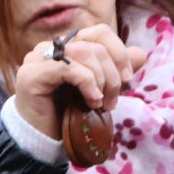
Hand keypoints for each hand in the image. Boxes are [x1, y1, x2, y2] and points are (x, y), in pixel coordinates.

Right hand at [12, 25, 147, 139]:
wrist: (41, 141)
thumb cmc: (67, 115)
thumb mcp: (99, 90)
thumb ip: (116, 71)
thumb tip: (140, 53)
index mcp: (66, 47)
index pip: (99, 32)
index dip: (119, 52)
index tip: (127, 78)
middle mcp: (50, 47)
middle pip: (94, 44)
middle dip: (112, 73)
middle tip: (112, 101)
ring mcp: (37, 59)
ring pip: (83, 53)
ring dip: (101, 80)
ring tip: (101, 104)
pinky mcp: (32, 75)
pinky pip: (68, 67)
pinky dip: (87, 83)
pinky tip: (91, 101)